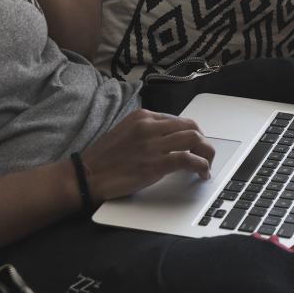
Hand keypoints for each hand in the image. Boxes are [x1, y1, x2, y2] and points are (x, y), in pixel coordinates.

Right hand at [74, 109, 215, 204]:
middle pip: (191, 126)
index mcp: (142, 117)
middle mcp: (149, 126)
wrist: (86, 175)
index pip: (178, 119)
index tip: (195, 145)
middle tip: (205, 154)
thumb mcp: (124, 133)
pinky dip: (202, 166)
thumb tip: (168, 140)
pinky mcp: (155, 164)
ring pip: (194, 139)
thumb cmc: (102, 159)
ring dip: (207, 153)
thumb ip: (145, 132)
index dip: (192, 133)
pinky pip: (189, 159)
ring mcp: (153, 145)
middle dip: (203, 141)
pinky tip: (202, 174)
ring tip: (207, 165)